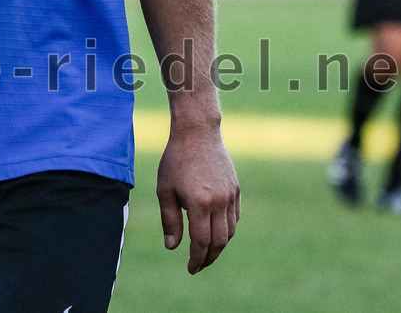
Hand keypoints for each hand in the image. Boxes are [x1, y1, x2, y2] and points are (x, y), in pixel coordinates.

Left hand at [156, 124, 239, 273]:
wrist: (197, 132)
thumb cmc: (176, 160)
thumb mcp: (165, 189)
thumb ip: (169, 220)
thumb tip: (172, 247)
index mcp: (199, 204)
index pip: (201, 242)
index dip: (196, 259)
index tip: (190, 269)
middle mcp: (218, 202)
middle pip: (219, 242)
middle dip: (209, 258)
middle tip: (199, 265)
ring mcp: (230, 196)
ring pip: (229, 232)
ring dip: (219, 245)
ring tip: (206, 251)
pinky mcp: (236, 189)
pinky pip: (234, 217)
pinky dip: (227, 229)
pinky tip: (215, 230)